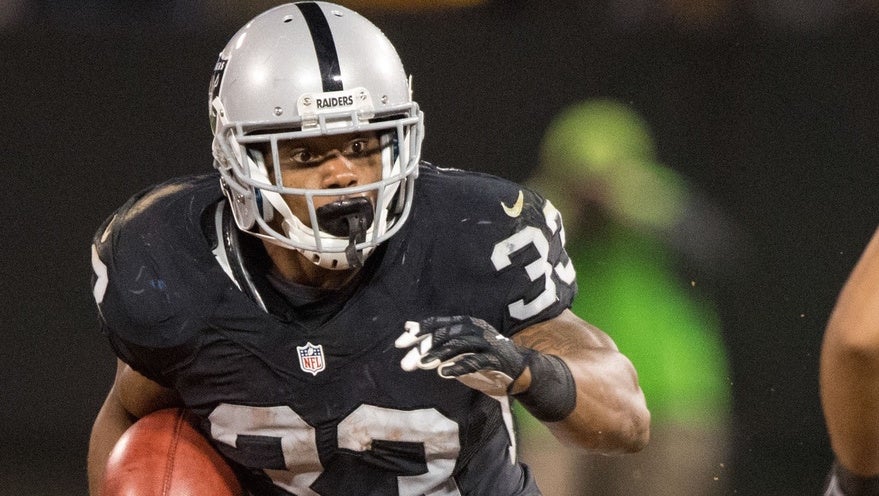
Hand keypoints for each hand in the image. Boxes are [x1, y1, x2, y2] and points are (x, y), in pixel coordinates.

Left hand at [395, 316, 533, 395]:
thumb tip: (408, 326)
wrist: (518, 368)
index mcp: (465, 323)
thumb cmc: (483, 356)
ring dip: (439, 356)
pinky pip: (476, 360)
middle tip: (406, 363)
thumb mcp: (456, 347)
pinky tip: (444, 373)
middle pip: (445, 335)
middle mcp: (476, 328)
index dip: (419, 332)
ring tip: (423, 365)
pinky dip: (459, 366)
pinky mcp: (496, 358)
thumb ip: (434, 338)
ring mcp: (487, 342)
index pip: (438, 324)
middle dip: (424, 348)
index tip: (400, 343)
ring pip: (459, 345)